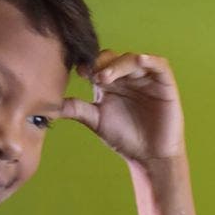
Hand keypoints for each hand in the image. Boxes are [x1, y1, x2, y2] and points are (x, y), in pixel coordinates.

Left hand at [61, 50, 184, 162]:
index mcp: (109, 83)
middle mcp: (126, 77)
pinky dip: (148, 60)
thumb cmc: (124, 139)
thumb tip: (50, 104)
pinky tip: (139, 61)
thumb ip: (77, 109)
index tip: (78, 72)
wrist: (149, 156)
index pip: (96, 64)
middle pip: (112, 58)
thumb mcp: (96, 121)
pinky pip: (158, 64)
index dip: (87, 64)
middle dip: (100, 63)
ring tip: (105, 78)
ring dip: (118, 65)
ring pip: (131, 59)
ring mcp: (145, 78)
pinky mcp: (164, 82)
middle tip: (90, 75)